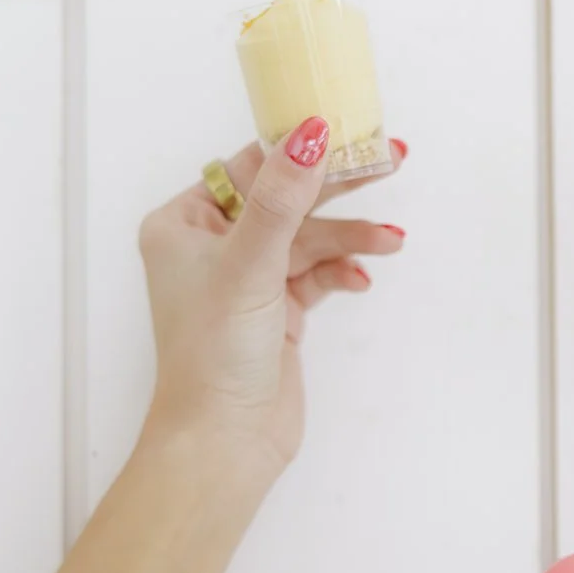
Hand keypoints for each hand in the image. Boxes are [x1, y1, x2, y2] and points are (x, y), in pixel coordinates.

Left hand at [141, 122, 407, 473]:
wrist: (224, 441)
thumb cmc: (213, 355)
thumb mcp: (249, 264)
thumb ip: (282, 198)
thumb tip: (310, 134)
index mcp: (183, 225)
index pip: (248, 167)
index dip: (299, 149)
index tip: (347, 130)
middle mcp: (211, 248)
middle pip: (286, 200)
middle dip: (337, 188)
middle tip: (389, 160)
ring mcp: (246, 282)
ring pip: (307, 240)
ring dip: (349, 239)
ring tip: (390, 239)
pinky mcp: (275, 313)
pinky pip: (316, 275)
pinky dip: (340, 273)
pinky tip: (361, 278)